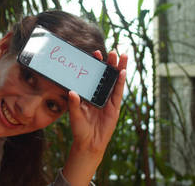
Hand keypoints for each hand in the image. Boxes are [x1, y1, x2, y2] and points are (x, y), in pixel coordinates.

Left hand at [62, 51, 127, 185]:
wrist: (89, 144)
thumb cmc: (79, 129)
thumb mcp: (74, 115)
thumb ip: (74, 104)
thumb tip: (72, 92)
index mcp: (89, 94)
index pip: (93, 76)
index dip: (95, 65)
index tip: (95, 53)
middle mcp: (99, 95)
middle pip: (106, 76)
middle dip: (110, 63)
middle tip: (112, 50)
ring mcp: (108, 101)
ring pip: (115, 82)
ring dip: (119, 69)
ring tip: (122, 56)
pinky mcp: (114, 108)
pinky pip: (118, 93)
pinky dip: (121, 83)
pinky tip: (123, 72)